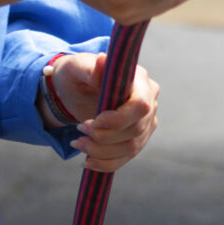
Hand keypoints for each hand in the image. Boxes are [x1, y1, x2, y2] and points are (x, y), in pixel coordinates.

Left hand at [49, 57, 158, 171]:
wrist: (74, 91)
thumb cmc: (76, 74)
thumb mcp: (77, 68)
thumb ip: (91, 68)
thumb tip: (102, 61)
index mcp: (139, 80)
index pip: (141, 105)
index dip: (119, 119)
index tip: (94, 121)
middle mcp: (149, 101)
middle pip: (136, 129)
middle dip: (105, 136)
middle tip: (79, 130)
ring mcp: (146, 122)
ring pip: (131, 146)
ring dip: (102, 151)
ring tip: (78, 143)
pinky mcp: (138, 138)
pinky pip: (127, 157)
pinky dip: (106, 163)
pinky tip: (87, 161)